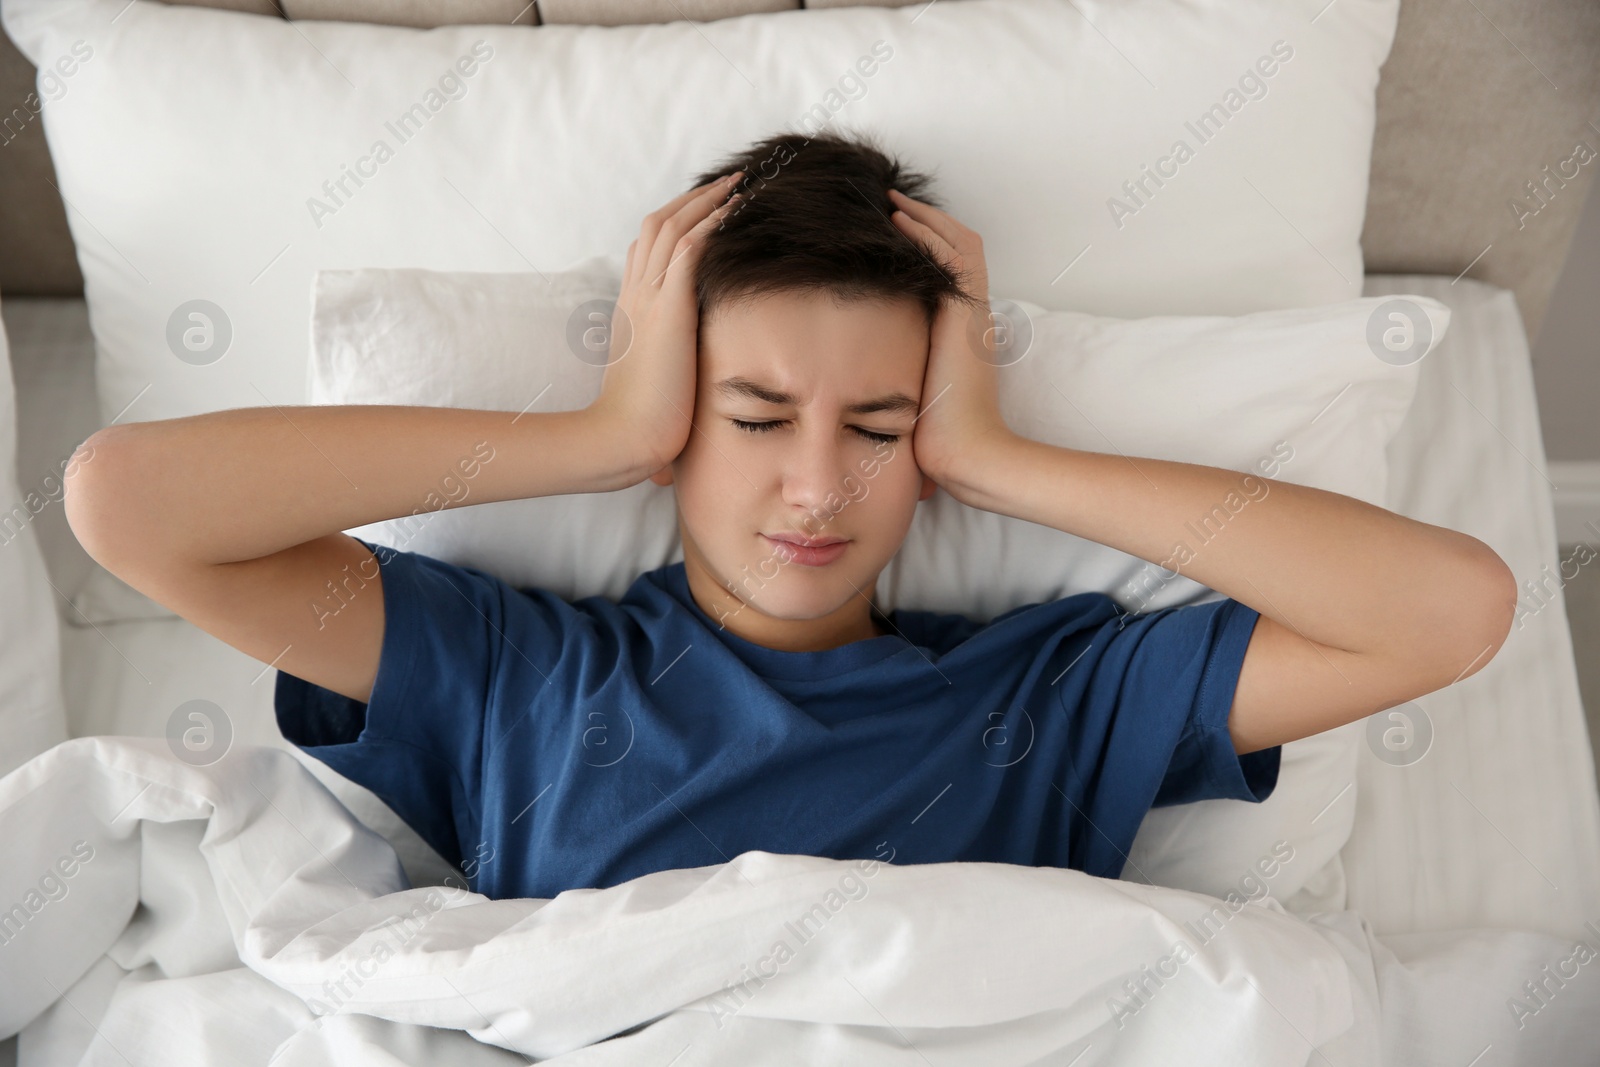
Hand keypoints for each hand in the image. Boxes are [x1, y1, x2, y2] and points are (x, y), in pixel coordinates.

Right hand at [588, 172, 744, 480]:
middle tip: (726, 184)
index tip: (702, 212)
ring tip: (738, 186)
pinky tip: (737, 213)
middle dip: (692, 200)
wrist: (623, 437)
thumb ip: (666, 370)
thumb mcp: (654, 385)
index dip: (673, 224)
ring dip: (706, 202)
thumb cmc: (638, 424)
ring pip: (673, 227)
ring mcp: (649, 299)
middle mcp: (635, 296)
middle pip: (657, 226)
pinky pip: (689, 249)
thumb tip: (682, 386)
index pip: (646, 251)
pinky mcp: (668, 308)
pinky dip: (712, 224)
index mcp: (631, 311)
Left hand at [887, 188, 1013, 501]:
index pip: (953, 273)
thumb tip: (867, 391)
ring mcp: (972, 314)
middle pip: (960, 247)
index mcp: (963, 334)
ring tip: (890, 201)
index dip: (927, 246)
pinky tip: (896, 222)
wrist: (967, 455)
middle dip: (925, 221)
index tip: (892, 232)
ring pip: (958, 243)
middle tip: (889, 202)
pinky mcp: (966, 316)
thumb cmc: (939, 441)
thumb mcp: (915, 399)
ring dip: (924, 218)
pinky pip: (952, 258)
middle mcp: (972, 317)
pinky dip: (926, 234)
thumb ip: (901, 380)